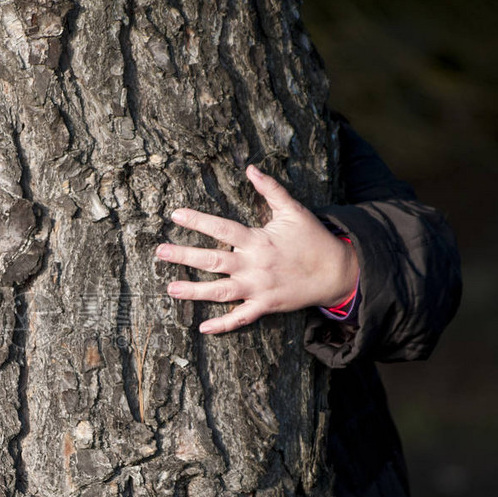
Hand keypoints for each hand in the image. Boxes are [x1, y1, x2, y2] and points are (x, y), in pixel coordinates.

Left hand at [156, 165, 358, 333]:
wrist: (337, 272)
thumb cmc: (313, 239)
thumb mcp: (293, 210)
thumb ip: (270, 189)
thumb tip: (251, 169)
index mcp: (258, 240)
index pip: (221, 228)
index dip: (197, 221)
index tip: (175, 215)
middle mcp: (254, 265)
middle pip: (213, 260)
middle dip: (184, 256)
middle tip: (160, 252)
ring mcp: (258, 288)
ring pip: (220, 291)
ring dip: (194, 291)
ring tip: (171, 289)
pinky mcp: (265, 306)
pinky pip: (241, 318)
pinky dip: (222, 325)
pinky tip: (202, 328)